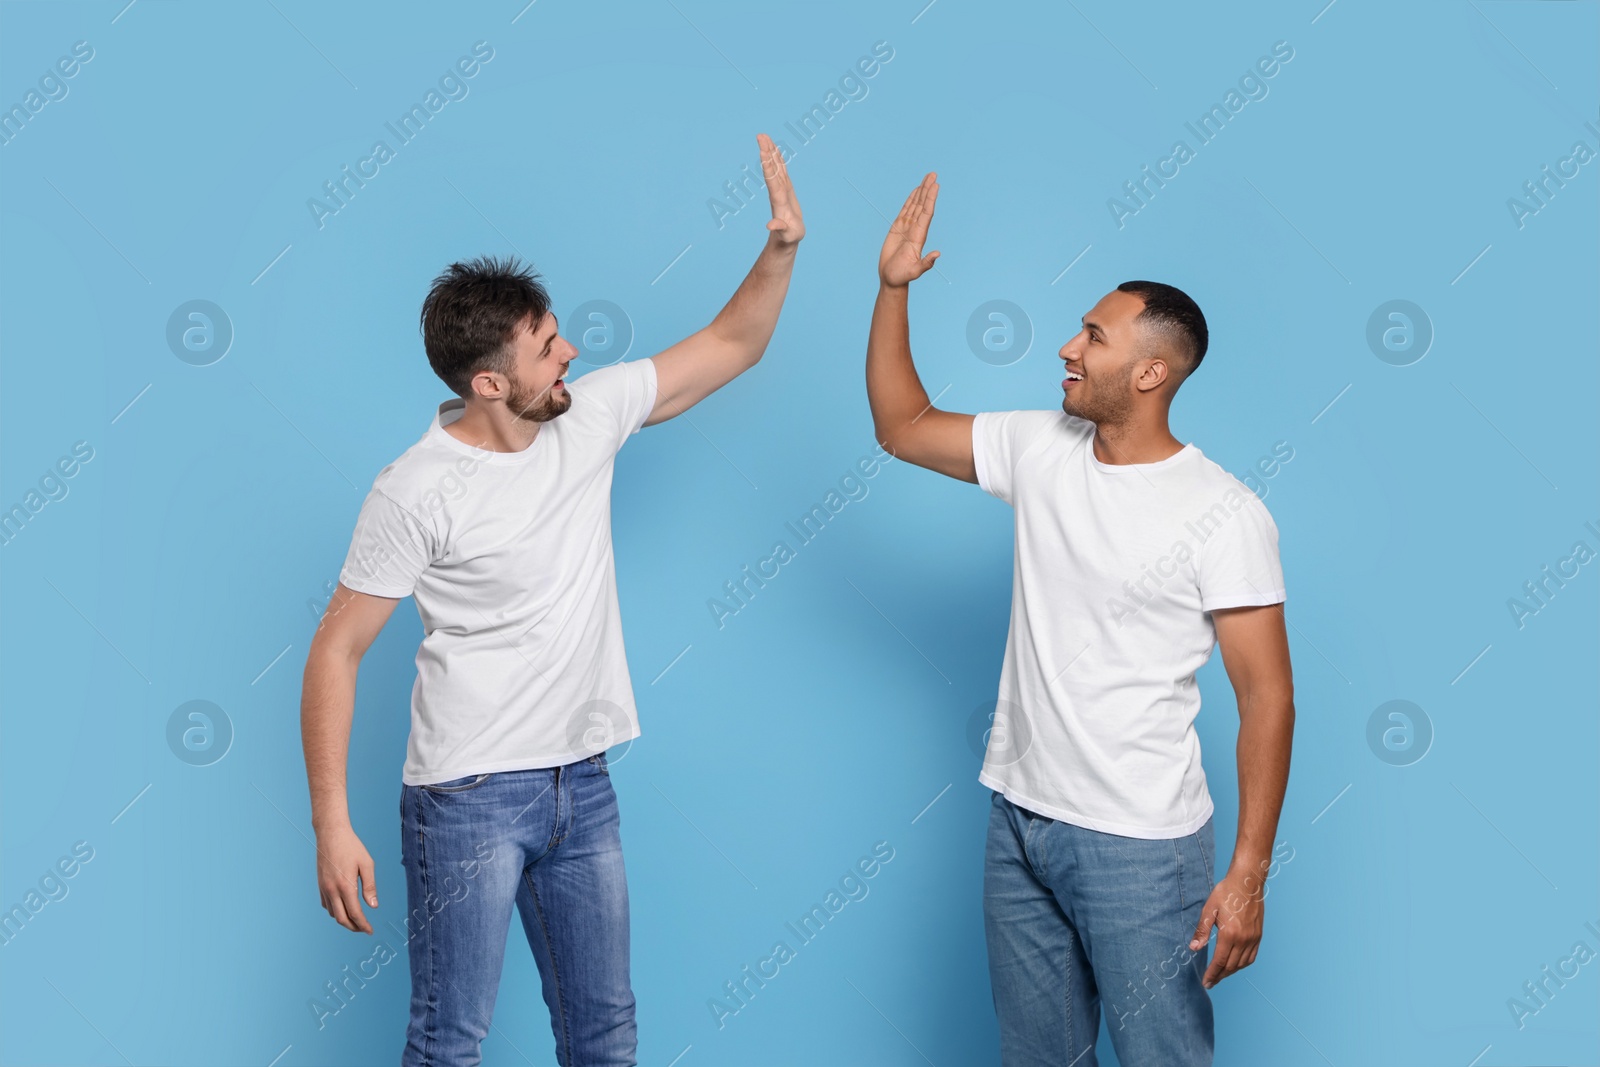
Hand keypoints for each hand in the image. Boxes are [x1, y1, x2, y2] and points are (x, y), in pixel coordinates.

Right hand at [316, 823, 377, 933]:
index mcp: (345, 886)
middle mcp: (332, 890)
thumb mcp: (367, 864)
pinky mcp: (320, 885)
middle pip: (342, 919)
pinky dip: (335, 911)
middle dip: (354, 927)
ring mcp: (324, 888)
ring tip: (356, 919)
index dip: (363, 925)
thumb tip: (373, 906)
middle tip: (364, 929)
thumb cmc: (352, 847)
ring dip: (344, 920)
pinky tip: (344, 907)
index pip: (355, 914)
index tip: (370, 931)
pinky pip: (326, 905)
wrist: (331, 834)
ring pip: (333, 913)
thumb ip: (370, 886)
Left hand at [757, 132, 803, 246]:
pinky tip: (775, 150)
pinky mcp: (785, 190)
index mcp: (778, 200)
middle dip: (767, 152)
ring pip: (775, 167)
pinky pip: (781, 171)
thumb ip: (779, 228)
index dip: (768, 165)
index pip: (771, 179)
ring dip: (770, 152)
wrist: (785, 239)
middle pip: (771, 169)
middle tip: (760, 136)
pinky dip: (778, 160)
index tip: (762, 151)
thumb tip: (770, 225)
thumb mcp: (787, 235)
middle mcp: (777, 192)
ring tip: (764, 136)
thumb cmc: (788, 237)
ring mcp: (780, 189)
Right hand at [878, 172, 940, 287]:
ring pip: (915, 205)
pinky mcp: (898, 228)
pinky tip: (915, 191)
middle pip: (922, 205)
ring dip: (921, 191)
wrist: (892, 279)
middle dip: (927, 189)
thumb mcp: (915, 271)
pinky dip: (910, 200)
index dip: (931, 199)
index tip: (935, 185)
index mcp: (919, 236)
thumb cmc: (902, 276)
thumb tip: (937, 254)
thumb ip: (926, 264)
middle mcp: (915, 229)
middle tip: (933, 174)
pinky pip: (905, 210)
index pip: (926, 213)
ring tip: (927, 177)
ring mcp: (907, 228)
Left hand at [1188, 865, 1266, 987]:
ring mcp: (1253, 938)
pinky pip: (1252, 956)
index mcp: (1229, 934)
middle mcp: (1243, 939)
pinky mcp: (1258, 936)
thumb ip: (1201, 931)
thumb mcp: (1209, 909)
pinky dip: (1242, 964)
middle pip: (1231, 966)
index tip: (1206, 983)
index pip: (1220, 961)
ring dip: (1231, 972)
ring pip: (1242, 964)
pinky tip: (1235, 965)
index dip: (1212, 974)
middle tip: (1210, 982)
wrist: (1247, 882)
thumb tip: (1193, 949)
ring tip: (1220, 975)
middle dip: (1220, 976)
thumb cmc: (1226, 893)